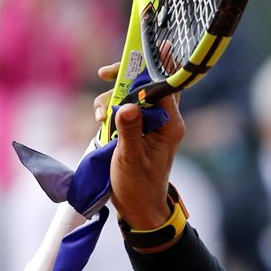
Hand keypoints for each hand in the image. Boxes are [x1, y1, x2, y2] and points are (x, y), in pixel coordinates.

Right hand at [94, 63, 185, 228]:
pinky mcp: (137, 128)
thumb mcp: (130, 158)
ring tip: (99, 118)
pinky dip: (110, 109)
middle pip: (148, 83)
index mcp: (170, 124)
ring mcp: (150, 123)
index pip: (163, 85)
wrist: (138, 206)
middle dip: (123, 79)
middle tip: (104, 75)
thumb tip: (127, 105)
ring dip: (112, 98)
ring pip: (132, 94)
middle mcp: (164, 120)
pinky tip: (100, 121)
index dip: (144, 69)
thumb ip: (129, 130)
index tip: (121, 65)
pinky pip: (124, 107)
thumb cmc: (138, 185)